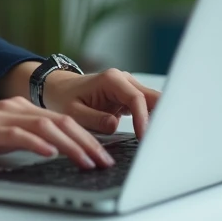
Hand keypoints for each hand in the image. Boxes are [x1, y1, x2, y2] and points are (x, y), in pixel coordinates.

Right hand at [0, 97, 115, 168]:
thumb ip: (20, 139)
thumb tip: (49, 151)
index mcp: (17, 109)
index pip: (61, 121)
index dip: (87, 137)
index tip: (104, 155)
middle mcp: (12, 108)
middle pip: (60, 121)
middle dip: (88, 142)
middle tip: (106, 161)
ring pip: (45, 126)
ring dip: (71, 144)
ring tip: (88, 160)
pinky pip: (16, 134)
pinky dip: (36, 142)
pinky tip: (49, 152)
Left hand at [42, 68, 160, 138]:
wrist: (59, 89)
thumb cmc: (64, 98)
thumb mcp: (74, 112)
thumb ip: (95, 119)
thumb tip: (115, 125)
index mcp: (111, 80)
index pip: (136, 98)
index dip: (144, 119)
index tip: (144, 138)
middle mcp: (124, 80)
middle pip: (152, 97)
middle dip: (160, 117)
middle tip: (161, 141)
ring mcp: (128, 87)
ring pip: (154, 102)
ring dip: (158, 119)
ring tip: (160, 141)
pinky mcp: (129, 97)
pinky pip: (147, 108)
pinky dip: (151, 120)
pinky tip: (153, 135)